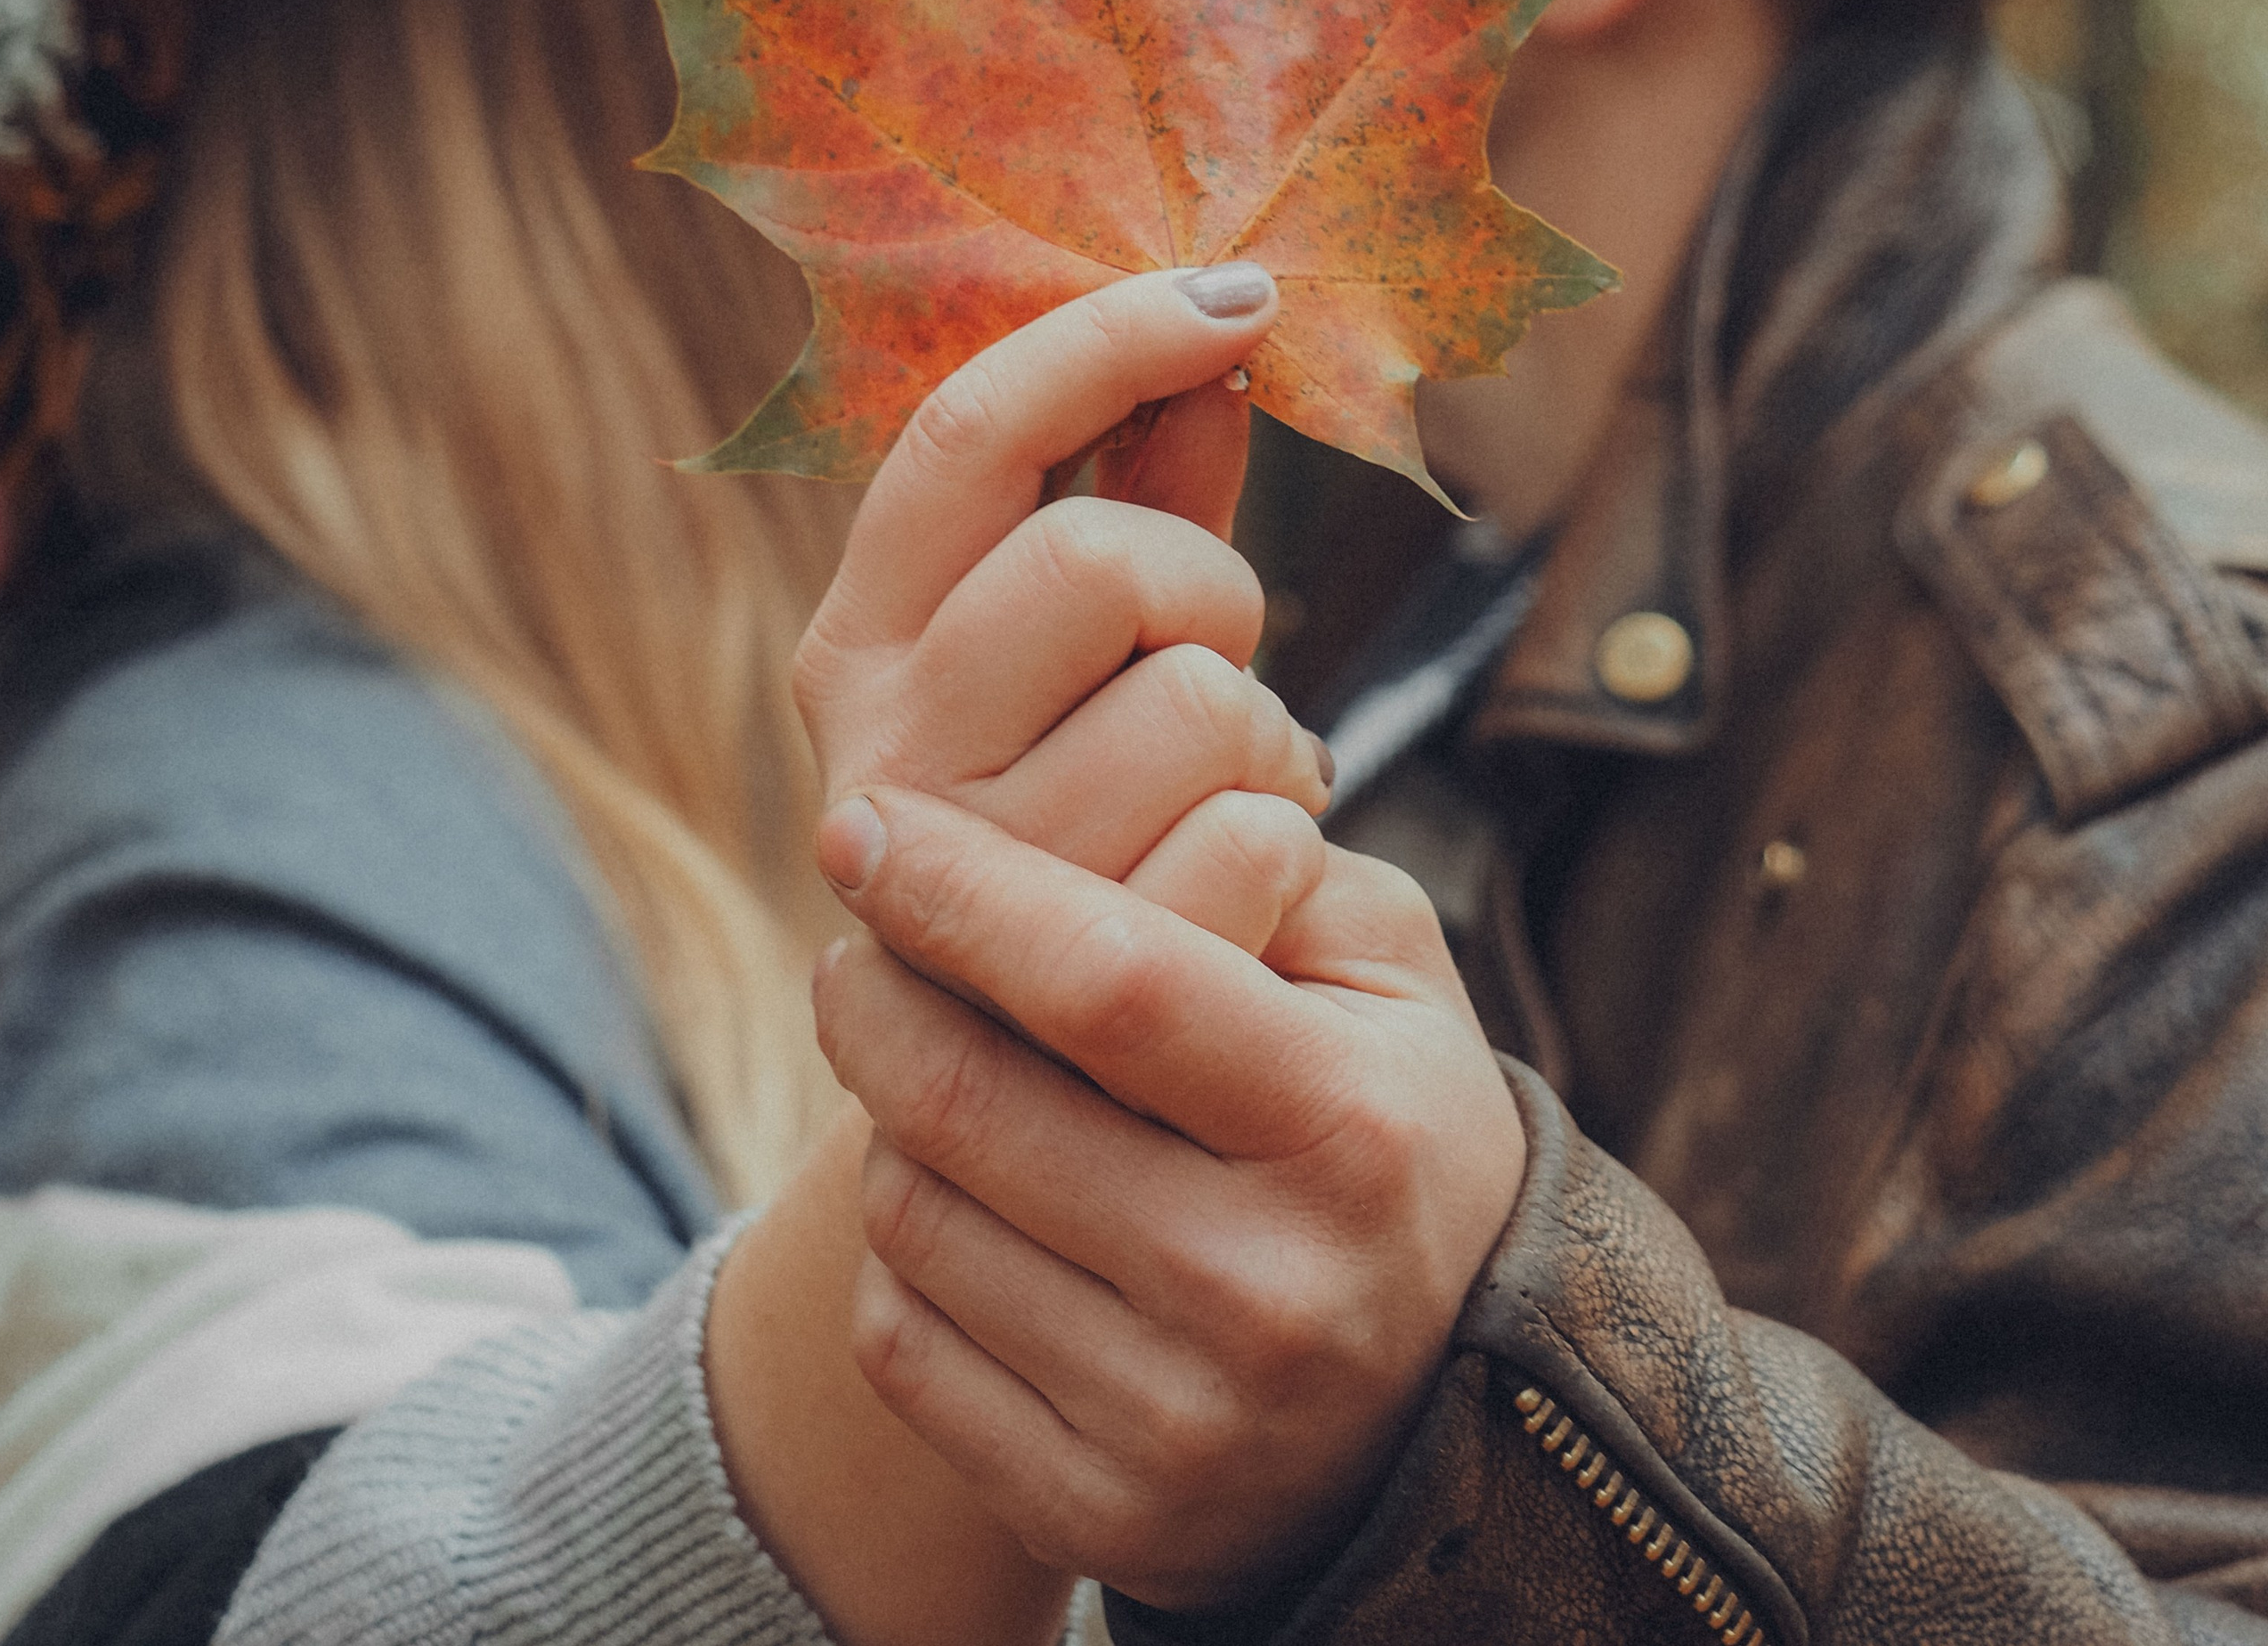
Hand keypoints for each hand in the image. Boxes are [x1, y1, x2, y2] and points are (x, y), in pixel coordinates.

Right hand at [792, 266, 1333, 941]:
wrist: (1027, 1086)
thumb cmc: (1075, 805)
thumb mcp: (1084, 648)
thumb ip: (1142, 487)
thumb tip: (1223, 329)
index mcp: (862, 638)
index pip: (971, 430)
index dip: (1113, 338)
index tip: (1242, 299)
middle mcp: (879, 755)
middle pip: (1099, 557)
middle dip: (1207, 586)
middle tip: (1209, 652)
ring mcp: (964, 889)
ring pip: (1201, 702)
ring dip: (1261, 733)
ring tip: (1223, 788)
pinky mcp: (1060, 1008)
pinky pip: (1260, 845)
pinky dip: (1291, 845)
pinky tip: (1246, 879)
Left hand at [811, 784, 1528, 1612]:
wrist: (1442, 1404)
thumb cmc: (1388, 1125)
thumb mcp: (1385, 976)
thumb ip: (1258, 864)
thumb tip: (1075, 783)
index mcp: (1345, 1128)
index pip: (1104, 981)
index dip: (958, 888)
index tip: (860, 821)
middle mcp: (1266, 1289)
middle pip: (969, 1101)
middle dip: (872, 988)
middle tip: (862, 936)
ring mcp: (1179, 1423)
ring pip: (917, 1216)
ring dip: (886, 1115)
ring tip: (931, 1064)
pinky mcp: (1100, 1519)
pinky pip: (903, 1346)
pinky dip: (899, 1253)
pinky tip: (958, 1200)